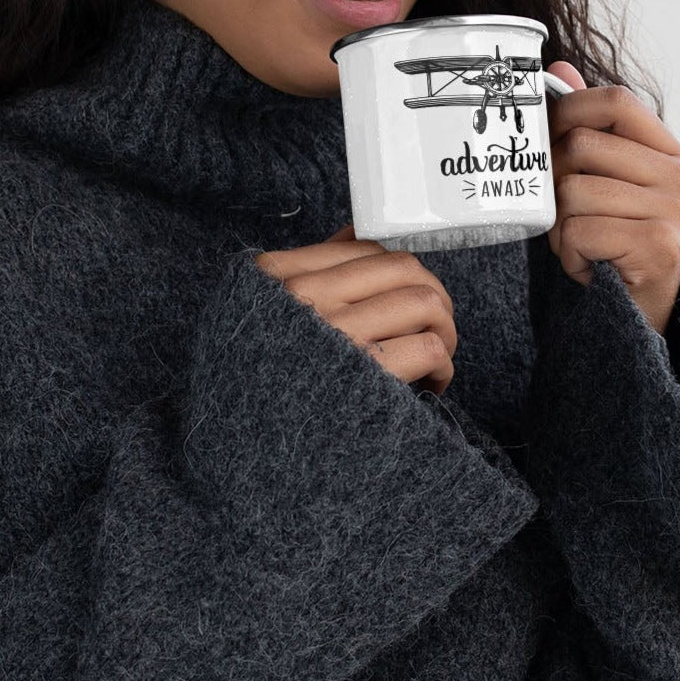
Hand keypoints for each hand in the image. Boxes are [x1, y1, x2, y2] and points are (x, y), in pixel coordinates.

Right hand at [256, 228, 457, 393]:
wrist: (236, 448)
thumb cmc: (253, 381)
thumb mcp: (262, 309)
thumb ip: (306, 270)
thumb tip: (353, 233)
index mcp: (278, 275)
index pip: (364, 249)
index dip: (398, 271)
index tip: (404, 296)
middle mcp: (305, 297)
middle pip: (403, 269)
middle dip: (432, 294)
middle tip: (434, 325)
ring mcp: (334, 334)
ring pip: (424, 302)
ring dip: (443, 329)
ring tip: (435, 353)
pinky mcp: (364, 374)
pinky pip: (427, 347)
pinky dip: (441, 364)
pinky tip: (430, 382)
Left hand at [544, 63, 679, 333]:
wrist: (637, 317)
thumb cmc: (614, 241)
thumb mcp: (603, 180)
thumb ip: (588, 126)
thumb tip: (558, 69)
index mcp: (672, 154)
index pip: (616, 100)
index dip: (569, 107)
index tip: (548, 131)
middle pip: (581, 145)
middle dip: (556, 181)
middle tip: (567, 212)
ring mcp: (674, 213)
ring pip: (572, 191)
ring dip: (560, 225)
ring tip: (582, 243)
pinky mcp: (657, 248)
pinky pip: (577, 231)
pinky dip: (568, 254)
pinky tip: (589, 265)